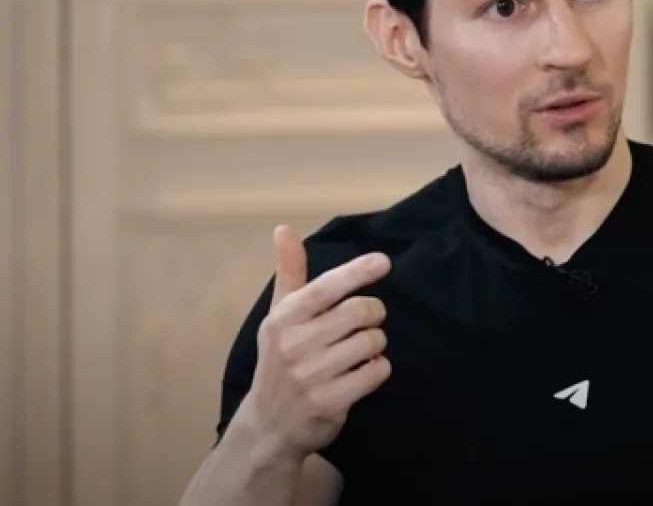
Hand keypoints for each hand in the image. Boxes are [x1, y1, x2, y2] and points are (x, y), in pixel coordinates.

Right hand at [237, 225, 392, 461]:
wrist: (268, 426)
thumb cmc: (280, 360)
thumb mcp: (279, 316)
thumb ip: (289, 272)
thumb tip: (283, 229)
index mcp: (284, 318)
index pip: (325, 288)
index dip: (357, 272)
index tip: (383, 262)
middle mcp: (294, 344)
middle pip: (359, 312)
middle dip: (375, 313)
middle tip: (370, 319)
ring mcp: (311, 375)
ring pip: (371, 342)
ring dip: (376, 343)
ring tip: (360, 350)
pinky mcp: (329, 401)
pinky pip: (376, 372)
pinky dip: (378, 369)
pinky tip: (363, 372)